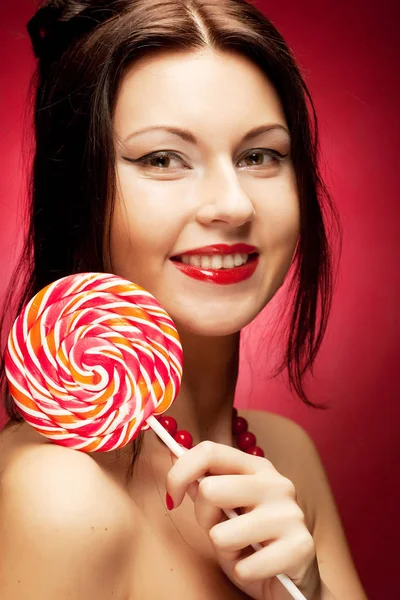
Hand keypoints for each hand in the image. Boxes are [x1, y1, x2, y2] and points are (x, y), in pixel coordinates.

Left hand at [166, 441, 320, 599]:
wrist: (291, 583)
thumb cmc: (251, 543)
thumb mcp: (222, 512)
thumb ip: (202, 484)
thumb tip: (172, 450)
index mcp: (256, 467)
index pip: (210, 451)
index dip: (180, 473)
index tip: (173, 498)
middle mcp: (276, 483)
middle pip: (210, 489)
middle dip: (203, 518)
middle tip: (219, 532)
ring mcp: (290, 512)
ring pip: (222, 534)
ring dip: (225, 551)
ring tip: (243, 551)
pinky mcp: (301, 545)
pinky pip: (245, 567)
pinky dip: (243, 573)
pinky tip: (257, 569)